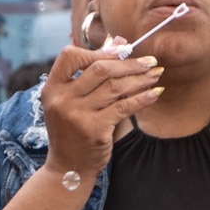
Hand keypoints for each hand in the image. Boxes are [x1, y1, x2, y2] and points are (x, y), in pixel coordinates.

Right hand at [34, 43, 162, 179]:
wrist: (68, 167)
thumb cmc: (73, 129)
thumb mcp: (73, 100)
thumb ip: (93, 71)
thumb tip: (121, 42)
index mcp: (52, 87)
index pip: (71, 56)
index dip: (98, 50)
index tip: (123, 51)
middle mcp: (62, 99)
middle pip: (100, 69)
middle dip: (129, 63)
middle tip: (150, 62)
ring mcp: (77, 115)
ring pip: (115, 87)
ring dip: (140, 79)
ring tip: (156, 75)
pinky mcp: (95, 129)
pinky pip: (124, 107)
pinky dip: (142, 98)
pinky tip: (155, 93)